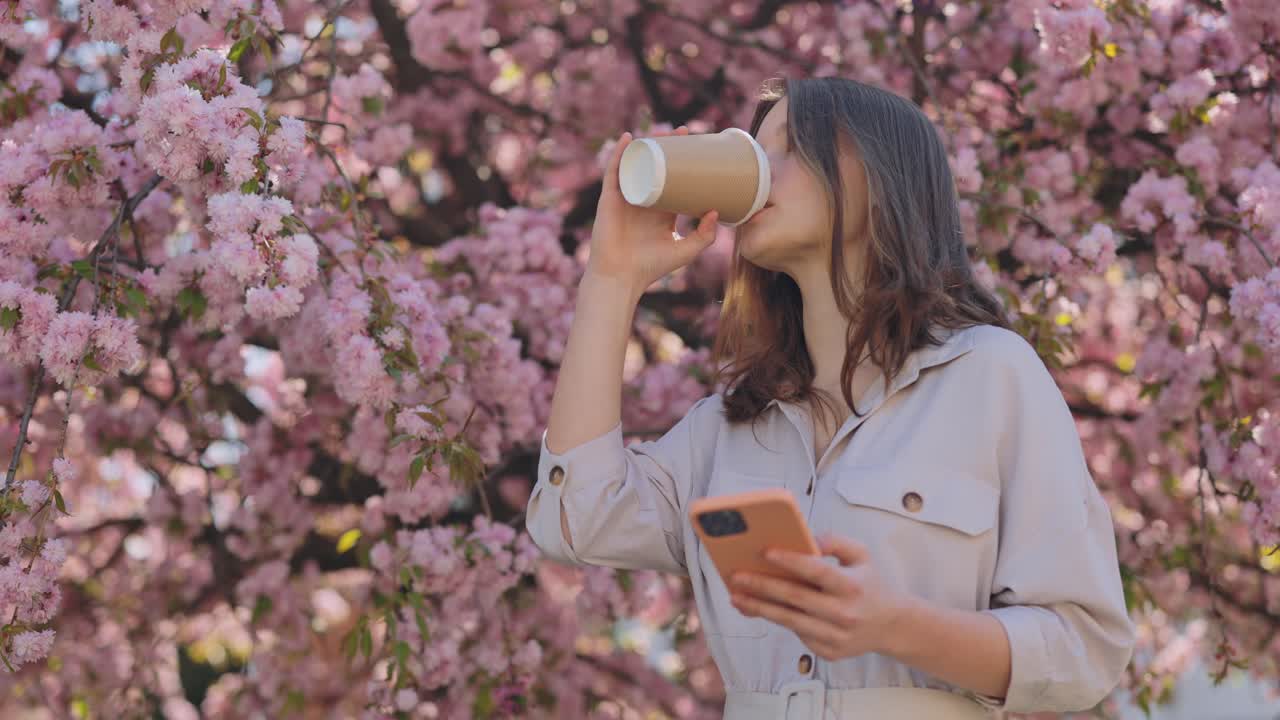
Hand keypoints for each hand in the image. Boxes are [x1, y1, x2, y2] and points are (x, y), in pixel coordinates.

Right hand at [585, 126, 719, 290]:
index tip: (698, 147)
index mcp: (660, 212)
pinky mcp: (611, 199)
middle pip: (656, 167)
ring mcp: (626, 198)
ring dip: (647, 145)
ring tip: (662, 131)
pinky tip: (630, 138)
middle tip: (684, 133)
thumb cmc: (651, 267)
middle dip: (668, 148)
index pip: (674, 180)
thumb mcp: (685, 251)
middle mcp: (643, 201)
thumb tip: (716, 210)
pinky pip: (614, 170)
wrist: (621, 277)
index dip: (684, 163)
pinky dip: (621, 153)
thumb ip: (704, 236)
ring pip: (637, 164)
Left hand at [727, 533, 917, 660]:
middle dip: (762, 585)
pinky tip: (755, 608)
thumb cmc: (870, 584)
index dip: (791, 561)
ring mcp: (836, 636)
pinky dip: (775, 620)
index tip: (765, 551)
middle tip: (736, 575)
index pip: (817, 571)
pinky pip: (797, 634)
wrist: (892, 625)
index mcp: (852, 585)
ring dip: (759, 607)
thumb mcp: (861, 555)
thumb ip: (835, 541)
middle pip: (795, 598)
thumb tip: (808, 540)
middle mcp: (844, 613)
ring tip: (736, 595)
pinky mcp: (829, 652)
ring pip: (790, 620)